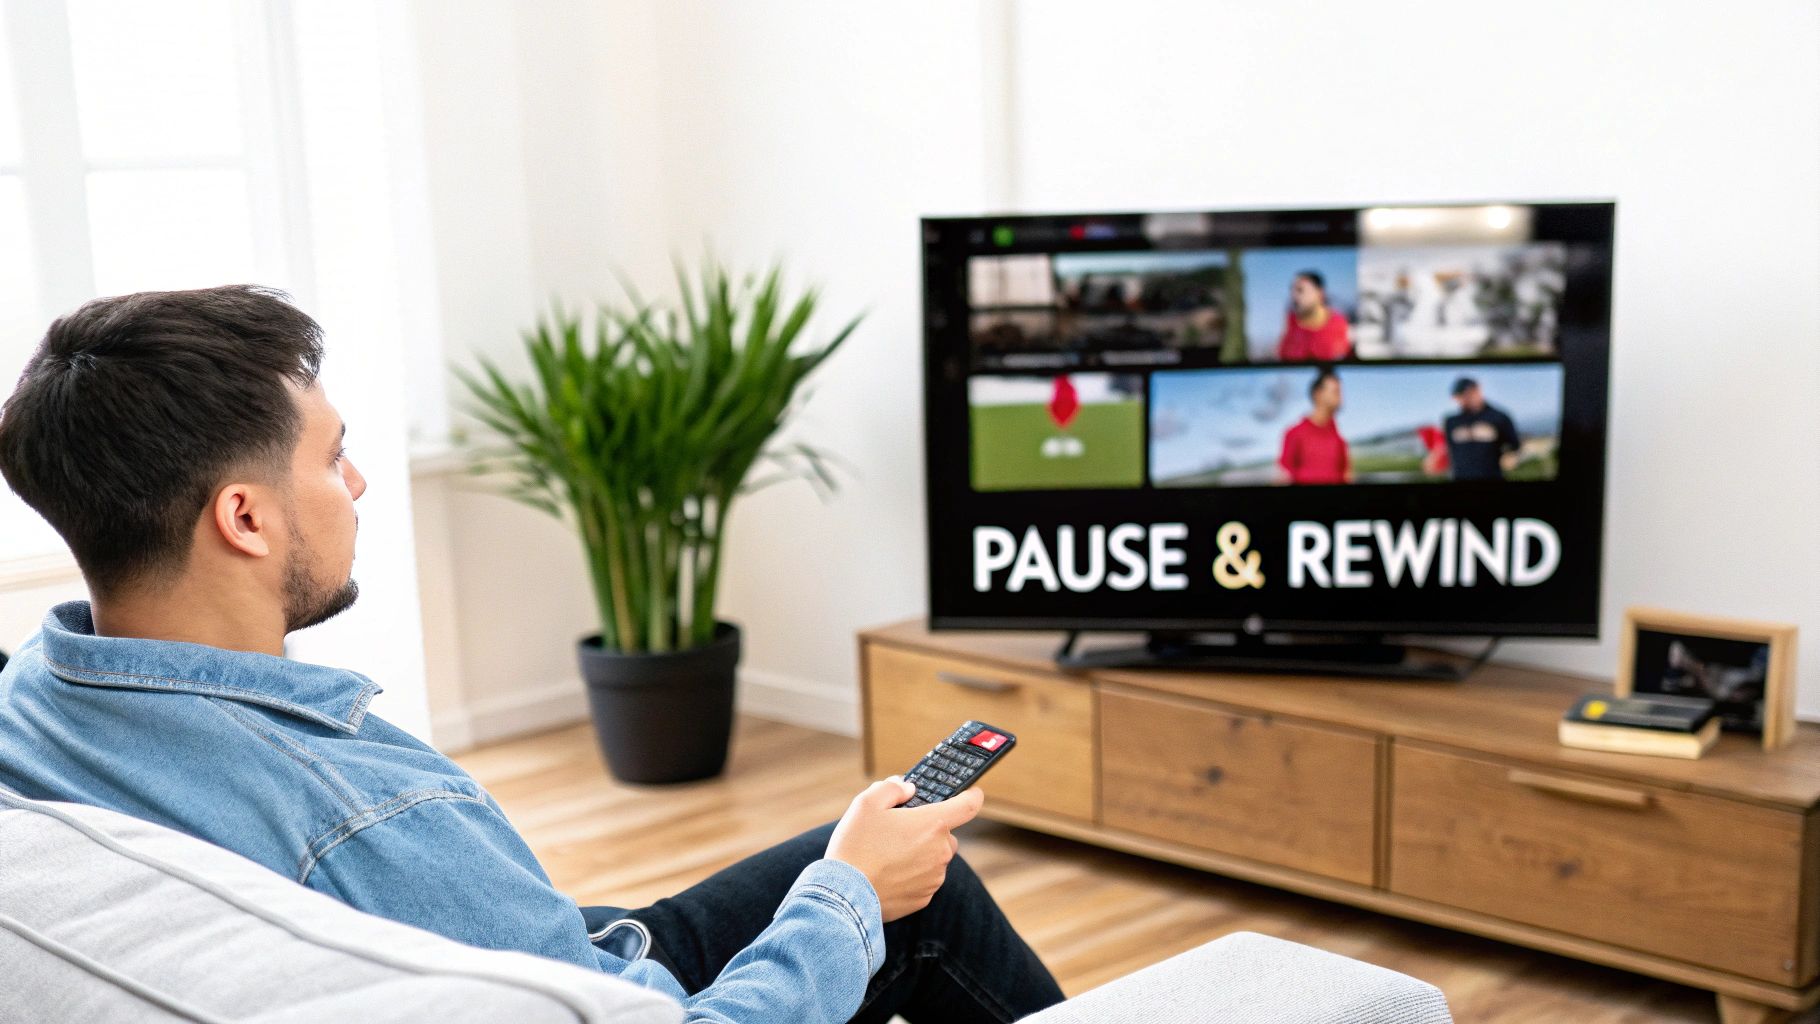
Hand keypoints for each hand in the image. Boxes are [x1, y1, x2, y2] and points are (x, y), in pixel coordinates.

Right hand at [826, 777, 984, 921]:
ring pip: (934, 859)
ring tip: (886, 856)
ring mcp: (933, 878)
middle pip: (945, 834)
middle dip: (928, 830)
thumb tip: (907, 788)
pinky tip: (887, 874)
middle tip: (898, 831)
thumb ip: (892, 788)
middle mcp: (940, 852)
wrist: (843, 895)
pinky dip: (911, 875)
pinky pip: (924, 880)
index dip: (972, 796)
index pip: (968, 806)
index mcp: (932, 824)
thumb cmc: (855, 846)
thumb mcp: (866, 803)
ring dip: (919, 854)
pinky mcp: (923, 898)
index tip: (972, 793)